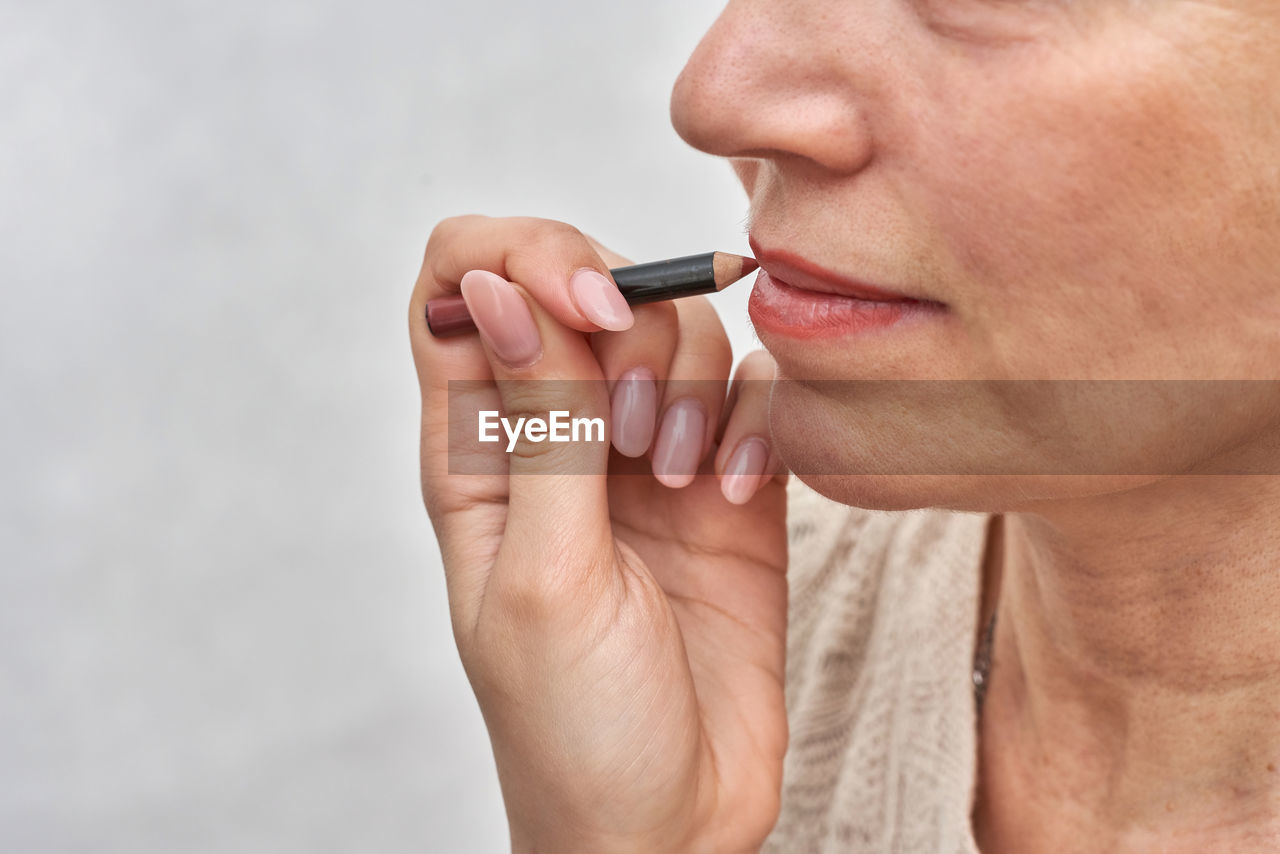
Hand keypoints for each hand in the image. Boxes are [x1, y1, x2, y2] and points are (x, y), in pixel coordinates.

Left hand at [409, 215, 787, 852]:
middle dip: (629, 330)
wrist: (669, 821)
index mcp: (476, 450)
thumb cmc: (575, 725)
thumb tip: (499, 288)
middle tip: (638, 437)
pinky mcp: (727, 481)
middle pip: (587, 286)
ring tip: (688, 487)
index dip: (521, 261)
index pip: (462, 282)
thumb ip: (539, 426)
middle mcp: (559, 434)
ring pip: (678, 331)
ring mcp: (645, 454)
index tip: (585, 313)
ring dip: (693, 389)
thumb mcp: (542, 575)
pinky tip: (740, 494)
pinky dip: (756, 422)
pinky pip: (753, 392)